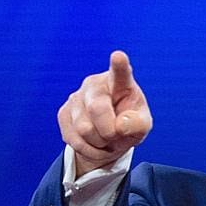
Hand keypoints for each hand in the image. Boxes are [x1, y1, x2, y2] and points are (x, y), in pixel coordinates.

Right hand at [58, 50, 151, 175]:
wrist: (109, 138)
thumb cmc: (129, 124)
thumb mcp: (142, 126)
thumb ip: (138, 124)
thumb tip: (120, 125)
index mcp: (120, 83)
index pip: (120, 73)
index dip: (119, 65)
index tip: (119, 56)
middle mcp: (94, 84)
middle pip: (97, 109)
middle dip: (109, 131)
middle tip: (116, 135)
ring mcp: (76, 97)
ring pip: (84, 129)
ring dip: (99, 142)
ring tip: (106, 138)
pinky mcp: (63, 113)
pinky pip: (74, 139)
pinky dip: (89, 149)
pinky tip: (94, 142)